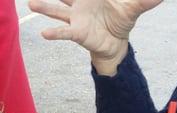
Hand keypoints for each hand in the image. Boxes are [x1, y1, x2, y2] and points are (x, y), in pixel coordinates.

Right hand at [28, 0, 162, 75]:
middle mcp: (79, 3)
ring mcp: (75, 18)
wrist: (115, 44)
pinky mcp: (77, 33)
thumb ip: (144, 0)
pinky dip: (55, 34)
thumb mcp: (134, 8)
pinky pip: (64, 33)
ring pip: (57, 10)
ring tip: (31, 3)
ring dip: (45, 7)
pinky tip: (44, 34)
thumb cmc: (120, 20)